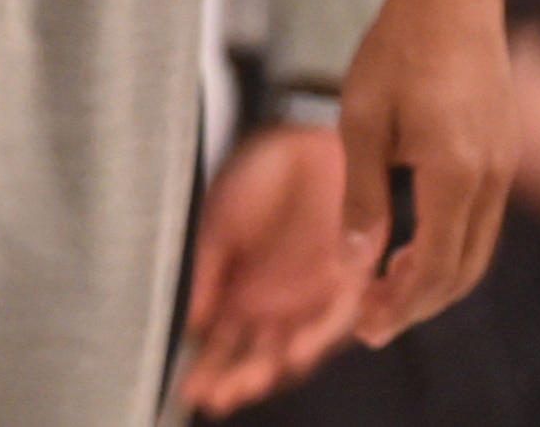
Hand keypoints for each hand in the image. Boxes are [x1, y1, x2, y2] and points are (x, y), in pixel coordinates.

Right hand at [182, 119, 372, 409]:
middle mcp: (277, 303)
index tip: (190, 388)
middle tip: (215, 395)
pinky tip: (293, 351)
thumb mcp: (221, 220)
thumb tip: (194, 319)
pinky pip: (334, 320)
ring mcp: (312, 297)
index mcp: (241, 291)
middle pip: (256, 355)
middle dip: (236, 378)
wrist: (305, 145)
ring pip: (292, 347)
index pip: (223, 342)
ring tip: (249, 380)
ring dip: (270, 367)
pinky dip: (313, 337)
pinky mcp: (349, 283)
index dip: (209, 368)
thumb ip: (209, 269)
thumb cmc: (258, 177)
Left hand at [337, 0, 510, 351]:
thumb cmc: (395, 51)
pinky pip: (481, 221)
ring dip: (434, 279)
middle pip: (461, 270)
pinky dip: (449, 247)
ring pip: (476, 249)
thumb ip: (362, 195)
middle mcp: (490, 181)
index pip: (433, 267)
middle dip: (416, 304)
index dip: (400, 304)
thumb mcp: (361, 121)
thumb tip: (354, 262)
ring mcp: (503, 167)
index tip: (364, 326)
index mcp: (455, 175)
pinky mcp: (501, 153)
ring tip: (386, 294)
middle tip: (369, 325)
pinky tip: (413, 248)